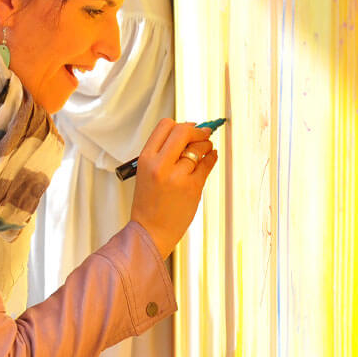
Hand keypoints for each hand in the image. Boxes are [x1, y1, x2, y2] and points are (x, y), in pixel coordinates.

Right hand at [128, 118, 217, 253]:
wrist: (150, 232)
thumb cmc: (149, 203)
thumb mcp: (146, 172)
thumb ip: (162, 153)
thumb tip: (188, 133)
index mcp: (145, 158)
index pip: (165, 126)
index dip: (180, 124)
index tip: (189, 128)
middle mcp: (160, 165)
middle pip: (183, 131)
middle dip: (197, 130)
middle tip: (203, 133)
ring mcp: (177, 176)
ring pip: (199, 148)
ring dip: (206, 145)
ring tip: (206, 148)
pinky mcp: (192, 188)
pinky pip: (207, 164)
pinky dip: (212, 157)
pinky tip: (211, 156)